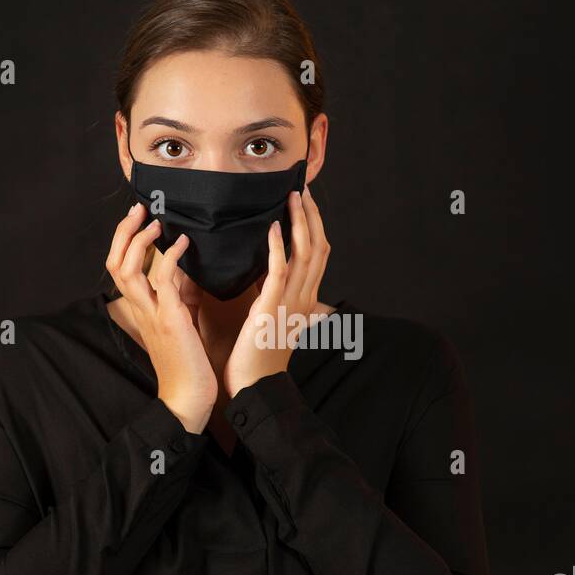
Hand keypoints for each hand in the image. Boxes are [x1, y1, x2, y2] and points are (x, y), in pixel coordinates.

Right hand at [105, 204, 216, 432]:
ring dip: (138, 239)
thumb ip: (177, 299)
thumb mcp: (179, 325)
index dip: (124, 243)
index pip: (119, 270)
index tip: (138, 221)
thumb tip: (184, 274)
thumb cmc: (188, 366)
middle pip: (114, 263)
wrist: (188, 400)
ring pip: (126, 268)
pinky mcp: (170, 319)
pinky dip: (169, 256)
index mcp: (141, 311)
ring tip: (154, 220)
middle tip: (137, 209)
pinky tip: (183, 243)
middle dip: (123, 233)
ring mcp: (152, 314)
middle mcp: (140, 310)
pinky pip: (162, 279)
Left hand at [224, 182, 330, 396]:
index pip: (318, 254)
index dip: (315, 225)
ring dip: (300, 222)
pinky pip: (279, 271)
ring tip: (293, 197)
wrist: (255, 385)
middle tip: (303, 189)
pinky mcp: (272, 307)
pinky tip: (275, 227)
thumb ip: (278, 298)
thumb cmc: (259, 356)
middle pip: (318, 246)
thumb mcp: (274, 321)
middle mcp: (305, 296)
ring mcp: (291, 301)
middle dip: (312, 215)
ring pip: (305, 253)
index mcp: (306, 299)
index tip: (306, 202)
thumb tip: (274, 278)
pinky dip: (279, 247)